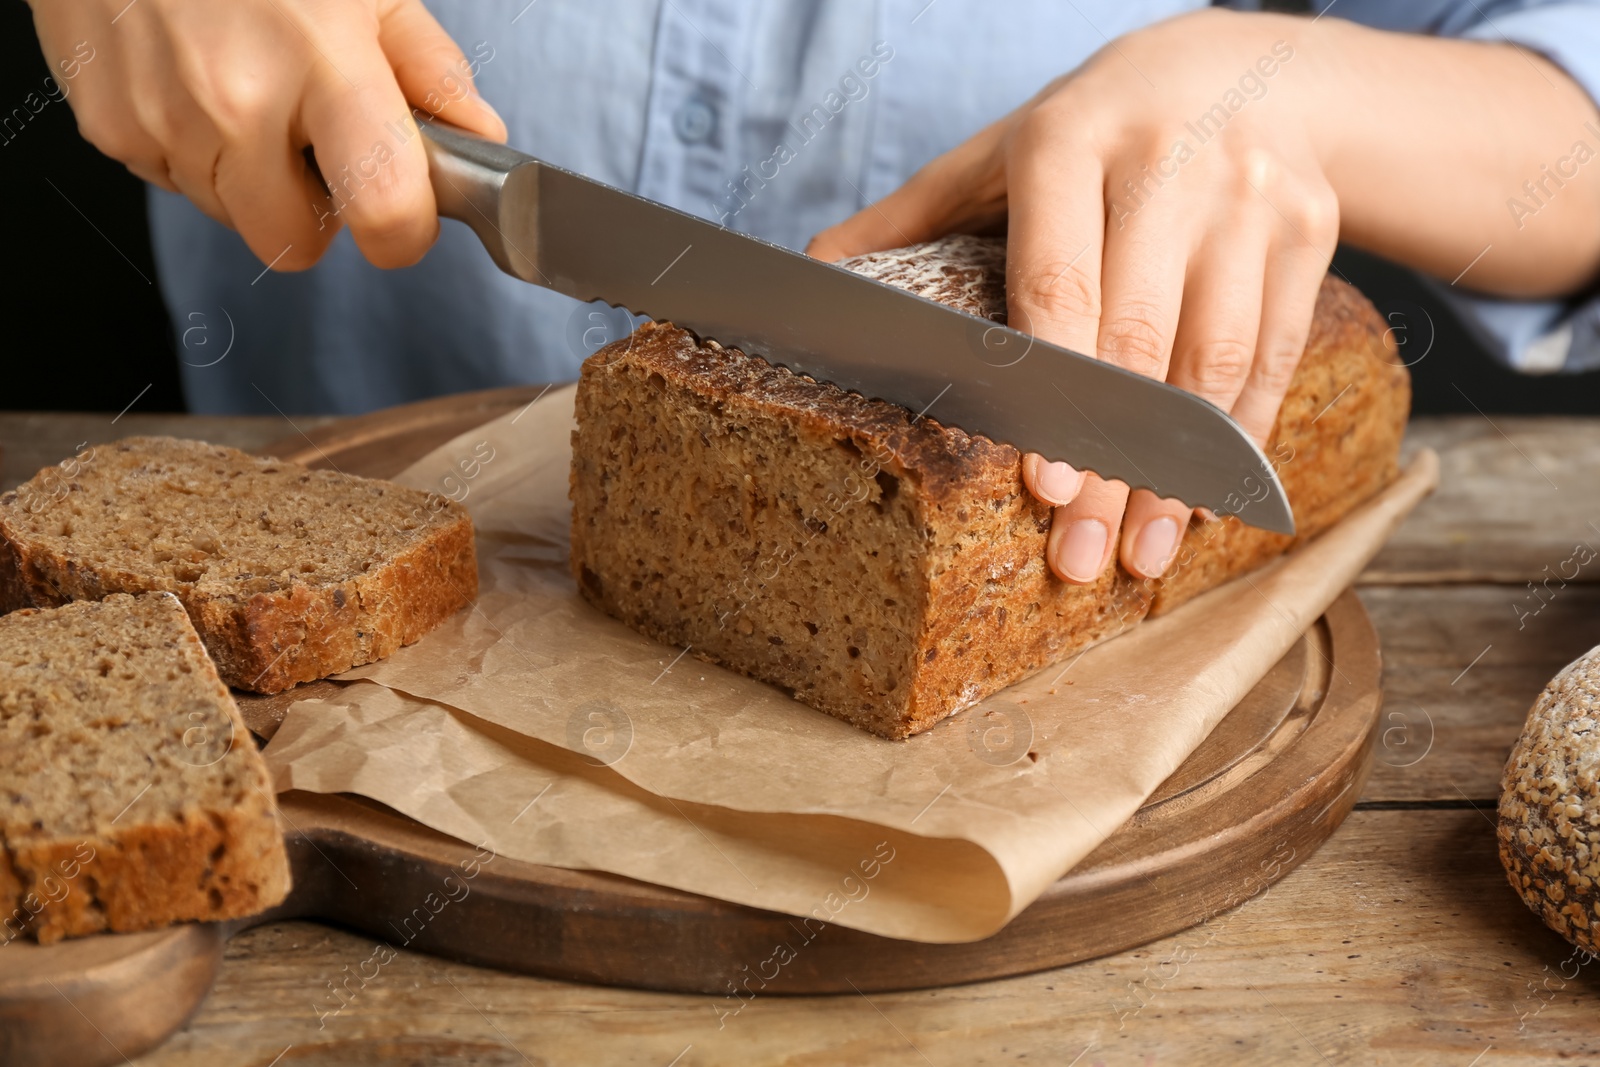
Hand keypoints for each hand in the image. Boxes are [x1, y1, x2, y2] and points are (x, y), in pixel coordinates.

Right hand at [27, 0, 506, 270]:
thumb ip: (430, 69)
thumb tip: (477, 137)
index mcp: (323, 65)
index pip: (383, 210)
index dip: (404, 234)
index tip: (405, 220)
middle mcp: (237, 102)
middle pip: (290, 244)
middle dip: (311, 214)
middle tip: (314, 147)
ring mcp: (164, 119)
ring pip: (228, 215)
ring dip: (247, 177)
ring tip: (249, 91)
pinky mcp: (109, 124)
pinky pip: (171, 180)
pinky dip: (191, 147)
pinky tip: (195, 82)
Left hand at [809, 10, 1336, 583]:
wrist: (1238, 70)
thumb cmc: (1092, 130)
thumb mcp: (997, 154)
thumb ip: (913, 217)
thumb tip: (814, 276)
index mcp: (1067, 143)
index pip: (1058, 284)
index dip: (1051, 395)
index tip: (1045, 488)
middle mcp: (1166, 161)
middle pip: (1138, 342)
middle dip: (1112, 466)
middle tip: (1082, 555)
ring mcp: (1249, 194)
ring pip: (1214, 361)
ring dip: (1180, 474)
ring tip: (1145, 552)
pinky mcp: (1309, 227)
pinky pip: (1274, 352)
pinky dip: (1239, 437)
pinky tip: (1206, 499)